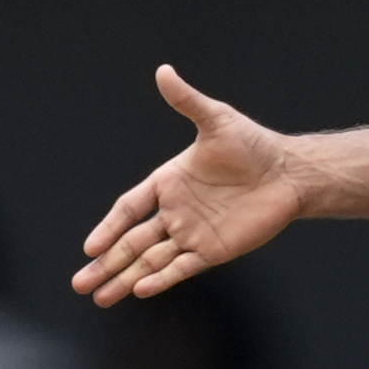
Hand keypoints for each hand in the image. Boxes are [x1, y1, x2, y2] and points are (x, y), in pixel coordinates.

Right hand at [75, 67, 302, 304]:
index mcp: (167, 182)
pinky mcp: (212, 251)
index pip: (128, 210)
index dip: (109, 228)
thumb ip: (187, 102)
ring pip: (150, 261)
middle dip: (105, 264)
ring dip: (125, 279)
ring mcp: (191, 234)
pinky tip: (141, 291)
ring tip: (100, 297)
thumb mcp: (216, 120)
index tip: (90, 246)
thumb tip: (164, 71)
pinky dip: (161, 280)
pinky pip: (181, 268)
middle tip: (79, 284)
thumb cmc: (252, 144)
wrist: (288, 173)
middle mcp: (174, 211)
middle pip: (131, 243)